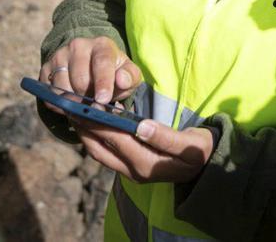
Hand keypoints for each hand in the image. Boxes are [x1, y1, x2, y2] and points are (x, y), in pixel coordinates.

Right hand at [40, 36, 142, 104]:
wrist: (92, 67)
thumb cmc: (114, 72)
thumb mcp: (129, 74)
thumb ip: (130, 77)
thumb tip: (121, 80)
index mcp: (102, 44)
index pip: (102, 62)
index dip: (102, 82)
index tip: (103, 100)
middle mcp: (78, 45)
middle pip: (80, 80)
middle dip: (89, 98)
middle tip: (96, 106)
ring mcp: (60, 55)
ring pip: (63, 88)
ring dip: (74, 102)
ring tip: (85, 102)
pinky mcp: (46, 68)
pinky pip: (50, 94)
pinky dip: (60, 105)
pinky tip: (71, 103)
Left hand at [73, 117, 214, 183]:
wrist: (206, 168)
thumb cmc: (200, 151)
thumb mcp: (190, 144)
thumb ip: (165, 137)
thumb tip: (141, 126)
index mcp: (147, 164)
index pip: (116, 139)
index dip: (97, 121)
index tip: (83, 103)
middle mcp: (133, 172)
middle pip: (100, 146)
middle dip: (84, 124)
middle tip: (69, 103)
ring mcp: (129, 172)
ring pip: (98, 152)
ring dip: (85, 132)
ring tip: (73, 110)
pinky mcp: (129, 169)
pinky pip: (104, 153)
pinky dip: (94, 137)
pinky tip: (90, 121)